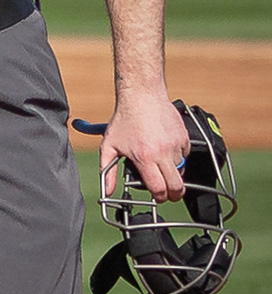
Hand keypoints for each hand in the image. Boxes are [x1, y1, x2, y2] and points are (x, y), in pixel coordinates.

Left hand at [101, 86, 188, 202]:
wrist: (142, 97)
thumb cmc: (124, 120)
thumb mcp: (109, 146)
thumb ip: (108, 171)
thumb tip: (107, 192)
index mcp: (144, 158)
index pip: (158, 188)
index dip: (159, 197)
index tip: (157, 197)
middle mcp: (162, 153)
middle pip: (176, 185)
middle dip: (174, 194)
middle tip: (169, 194)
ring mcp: (175, 145)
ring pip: (182, 170)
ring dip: (174, 173)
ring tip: (162, 168)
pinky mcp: (184, 137)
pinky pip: (186, 155)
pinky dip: (179, 158)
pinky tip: (166, 151)